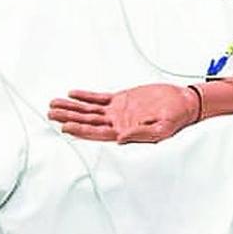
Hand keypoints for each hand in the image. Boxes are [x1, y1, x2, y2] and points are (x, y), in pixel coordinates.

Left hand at [48, 84, 198, 143]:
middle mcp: (117, 123)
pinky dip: (85, 96)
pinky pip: (99, 98)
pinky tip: (72, 94)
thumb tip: (121, 139)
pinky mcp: (121, 100)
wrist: (182, 102)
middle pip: (87, 121)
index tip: (65, 127)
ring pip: (89, 110)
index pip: (96, 133)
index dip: (80, 130)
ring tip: (54, 105)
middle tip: (51, 114)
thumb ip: (141, 135)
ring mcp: (117, 111)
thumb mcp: (161, 130)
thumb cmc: (175, 119)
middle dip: (69, 117)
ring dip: (72, 107)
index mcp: (124, 132)